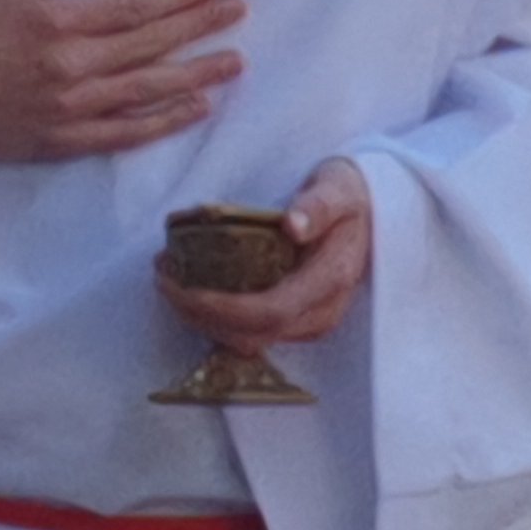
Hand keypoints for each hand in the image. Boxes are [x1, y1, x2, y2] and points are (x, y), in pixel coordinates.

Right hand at [0, 0, 243, 165]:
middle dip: (199, 27)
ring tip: (234, 61)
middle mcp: (70, 67)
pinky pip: (125, 134)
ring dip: (196, 75)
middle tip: (237, 13)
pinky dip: (163, 122)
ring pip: (148, 91)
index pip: (133, 8)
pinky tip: (195, 108)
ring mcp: (69, 109)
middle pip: (149, 45)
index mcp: (56, 22)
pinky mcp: (63, 142)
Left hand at [153, 159, 373, 353]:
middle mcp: (320, 312)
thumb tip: (294, 224)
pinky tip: (190, 290)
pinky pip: (251, 333)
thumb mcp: (336, 189)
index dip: (220, 308)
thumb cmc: (346, 197)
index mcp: (329, 281)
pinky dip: (216, 319)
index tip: (181, 285)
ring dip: (202, 319)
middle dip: (199, 314)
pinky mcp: (296, 322)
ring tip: (169, 278)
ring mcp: (309, 322)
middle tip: (162, 276)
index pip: (270, 311)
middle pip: (252, 334)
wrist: (367, 213)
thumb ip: (318, 205)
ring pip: (248, 341)